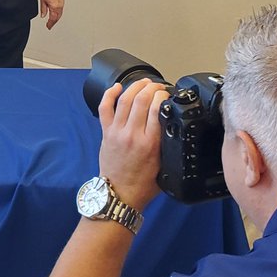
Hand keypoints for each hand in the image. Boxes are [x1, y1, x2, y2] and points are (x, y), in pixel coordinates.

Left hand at [40, 0, 63, 29]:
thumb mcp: (43, 0)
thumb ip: (43, 9)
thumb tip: (43, 15)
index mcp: (55, 8)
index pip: (53, 19)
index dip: (50, 24)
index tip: (48, 27)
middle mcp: (59, 7)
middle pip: (57, 18)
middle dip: (53, 22)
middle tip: (50, 25)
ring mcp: (62, 4)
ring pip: (60, 14)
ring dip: (56, 18)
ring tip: (52, 21)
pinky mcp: (62, 1)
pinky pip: (61, 10)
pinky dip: (58, 14)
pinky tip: (56, 13)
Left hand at [97, 80, 168, 210]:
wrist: (120, 194)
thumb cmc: (143, 183)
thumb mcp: (164, 164)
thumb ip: (166, 142)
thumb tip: (171, 122)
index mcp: (150, 143)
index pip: (157, 109)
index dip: (163, 96)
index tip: (168, 94)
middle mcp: (132, 134)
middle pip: (141, 100)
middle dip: (152, 88)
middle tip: (158, 86)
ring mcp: (117, 131)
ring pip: (124, 99)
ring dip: (135, 86)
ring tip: (144, 82)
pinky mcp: (106, 132)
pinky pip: (105, 108)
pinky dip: (109, 94)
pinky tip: (117, 87)